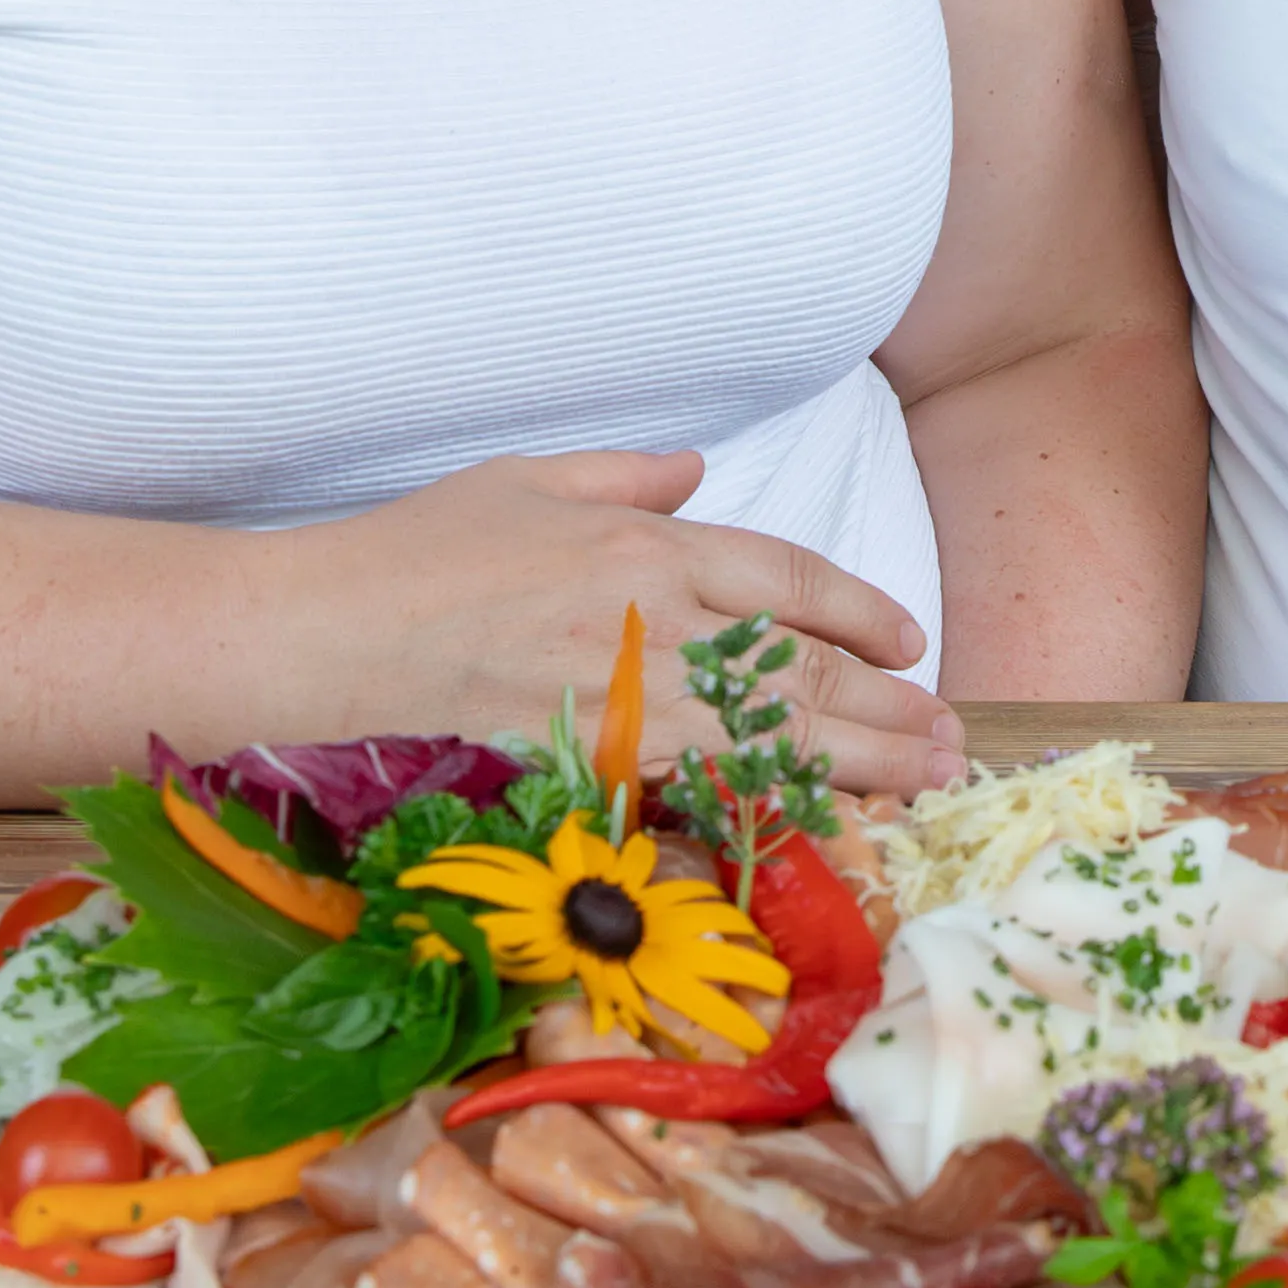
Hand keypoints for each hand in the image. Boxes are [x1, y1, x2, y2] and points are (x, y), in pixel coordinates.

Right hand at [292, 449, 967, 793]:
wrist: (335, 635)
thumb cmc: (421, 549)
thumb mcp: (531, 480)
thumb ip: (628, 477)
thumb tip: (695, 470)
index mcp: (646, 549)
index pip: (787, 580)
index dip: (860, 612)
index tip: (911, 644)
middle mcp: (652, 628)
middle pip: (799, 673)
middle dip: (889, 707)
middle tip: (952, 734)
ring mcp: (624, 707)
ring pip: (771, 740)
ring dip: (860, 763)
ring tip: (924, 778)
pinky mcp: (591, 766)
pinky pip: (702, 787)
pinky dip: (771, 803)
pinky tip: (821, 817)